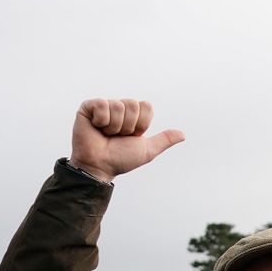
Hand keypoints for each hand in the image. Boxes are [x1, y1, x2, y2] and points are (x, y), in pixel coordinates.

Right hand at [69, 99, 184, 181]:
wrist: (100, 166)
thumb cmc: (121, 159)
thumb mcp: (147, 150)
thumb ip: (164, 140)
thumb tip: (183, 135)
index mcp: (133, 116)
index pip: (146, 105)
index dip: (142, 123)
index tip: (133, 135)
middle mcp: (119, 108)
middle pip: (133, 104)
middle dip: (128, 125)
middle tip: (118, 136)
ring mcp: (103, 107)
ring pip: (118, 106)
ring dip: (114, 126)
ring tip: (106, 134)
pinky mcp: (88, 107)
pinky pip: (102, 104)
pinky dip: (102, 120)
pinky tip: (96, 128)